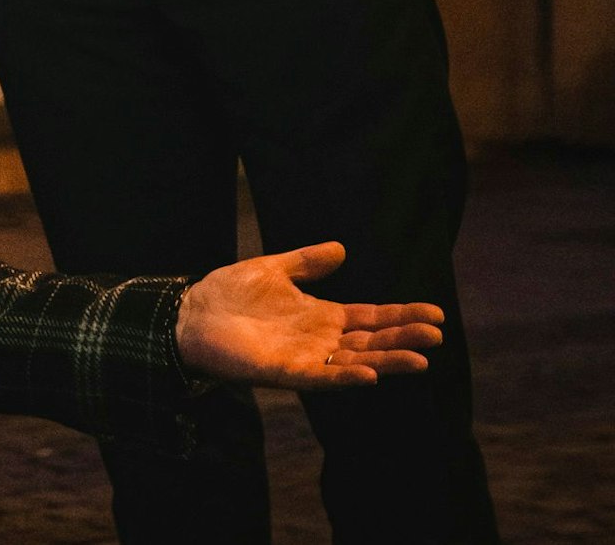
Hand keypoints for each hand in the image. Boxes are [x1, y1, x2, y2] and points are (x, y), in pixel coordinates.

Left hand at [174, 242, 442, 388]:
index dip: (401, 315)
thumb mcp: (272, 269)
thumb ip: (306, 262)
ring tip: (420, 360)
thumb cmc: (228, 294)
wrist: (188, 313)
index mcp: (321, 315)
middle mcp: (320, 340)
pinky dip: (345, 376)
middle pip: (372, 341)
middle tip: (437, 334)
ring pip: (355, 361)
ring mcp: (305, 357)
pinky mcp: (284, 371)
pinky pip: (321, 377)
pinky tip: (369, 373)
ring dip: (386, 362)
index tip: (435, 313)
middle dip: (404, 338)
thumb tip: (341, 248)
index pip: (371, 317)